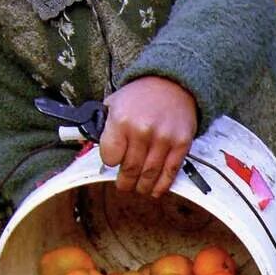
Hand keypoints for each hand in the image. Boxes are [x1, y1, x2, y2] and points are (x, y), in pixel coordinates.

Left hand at [99, 76, 196, 197]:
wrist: (173, 84)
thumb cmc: (141, 96)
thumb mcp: (114, 103)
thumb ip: (105, 127)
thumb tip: (94, 148)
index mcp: (121, 120)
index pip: (110, 157)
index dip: (110, 162)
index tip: (113, 162)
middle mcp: (142, 131)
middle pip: (130, 170)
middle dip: (125, 182)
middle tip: (124, 185)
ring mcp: (163, 139)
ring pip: (149, 175)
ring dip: (142, 186)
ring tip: (138, 187)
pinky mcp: (181, 144)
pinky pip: (170, 172)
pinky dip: (162, 185)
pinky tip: (155, 190)